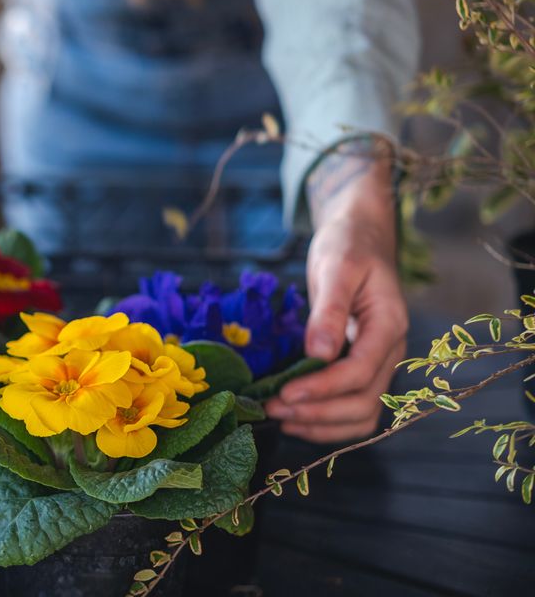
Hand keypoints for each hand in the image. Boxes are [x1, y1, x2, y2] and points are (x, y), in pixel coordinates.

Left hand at [266, 140, 408, 442]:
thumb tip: (318, 355)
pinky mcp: (364, 366)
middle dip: (318, 412)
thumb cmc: (348, 245)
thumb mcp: (336, 267)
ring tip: (280, 417)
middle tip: (272, 407)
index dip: (323, 389)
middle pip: (364, 402)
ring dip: (322, 424)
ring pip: (363, 413)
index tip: (285, 394)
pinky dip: (327, 420)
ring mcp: (379, 361)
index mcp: (389, 325)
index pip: (360, 372)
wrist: (361, 237)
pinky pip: (354, 406)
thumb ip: (329, 311)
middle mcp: (391, 351)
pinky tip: (295, 416)